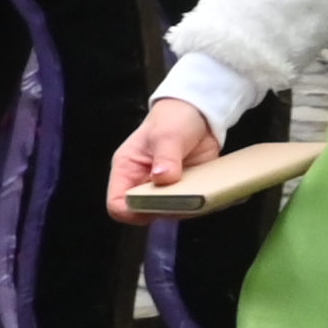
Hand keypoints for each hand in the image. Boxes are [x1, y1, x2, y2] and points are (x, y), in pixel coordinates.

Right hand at [102, 98, 225, 213]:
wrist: (198, 113)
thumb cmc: (173, 119)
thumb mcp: (167, 134)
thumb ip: (165, 156)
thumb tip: (163, 178)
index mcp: (127, 170)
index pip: (117, 203)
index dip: (132, 211)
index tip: (155, 206)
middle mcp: (142, 184)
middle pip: (144, 213)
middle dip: (164, 210)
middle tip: (184, 199)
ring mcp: (164, 189)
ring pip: (168, 213)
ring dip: (185, 209)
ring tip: (201, 196)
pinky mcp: (185, 190)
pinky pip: (188, 207)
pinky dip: (200, 206)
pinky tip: (210, 196)